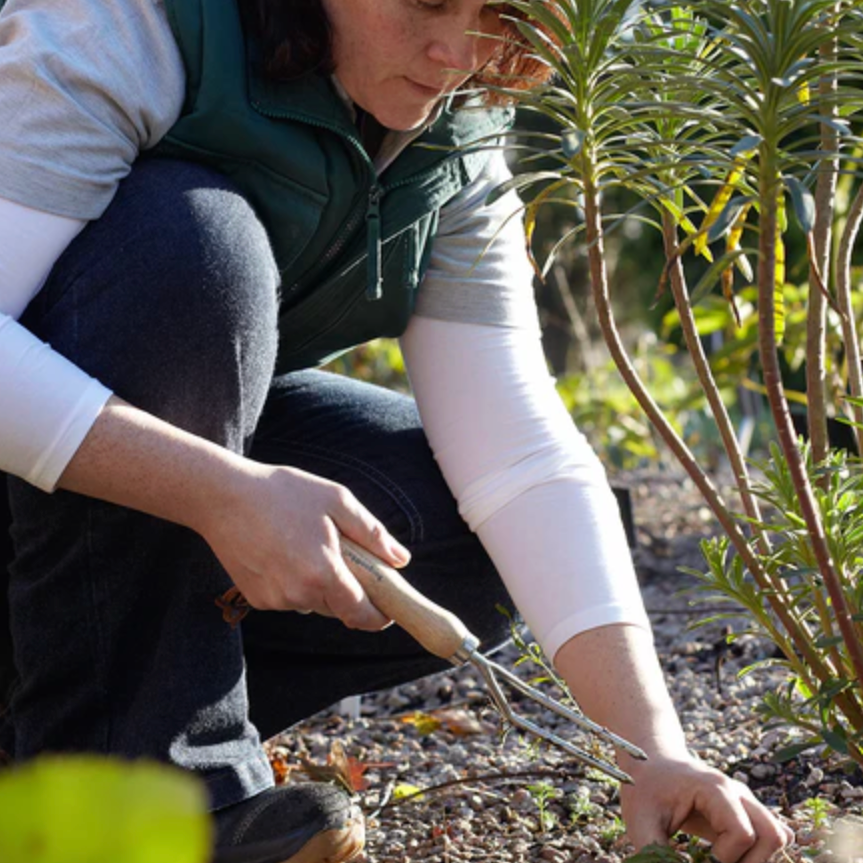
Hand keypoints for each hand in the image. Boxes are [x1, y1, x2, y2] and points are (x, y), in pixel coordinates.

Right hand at [198, 460, 409, 629]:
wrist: (223, 497)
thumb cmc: (283, 493)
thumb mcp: (336, 500)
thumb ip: (372, 534)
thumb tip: (401, 560)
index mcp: (324, 572)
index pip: (362, 614)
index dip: (379, 616)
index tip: (388, 610)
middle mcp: (299, 594)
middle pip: (338, 608)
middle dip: (348, 590)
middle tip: (343, 555)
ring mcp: (275, 599)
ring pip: (313, 603)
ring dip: (320, 585)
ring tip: (306, 545)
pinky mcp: (256, 599)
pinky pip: (288, 598)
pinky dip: (294, 583)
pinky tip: (284, 552)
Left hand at [620, 752, 793, 862]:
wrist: (651, 762)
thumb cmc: (645, 790)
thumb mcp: (640, 821)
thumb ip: (655, 854)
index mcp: (714, 789)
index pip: (743, 834)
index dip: (727, 857)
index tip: (703, 858)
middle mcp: (737, 792)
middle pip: (773, 835)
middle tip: (715, 860)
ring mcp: (745, 800)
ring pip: (778, 835)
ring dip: (757, 859)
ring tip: (722, 859)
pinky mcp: (746, 811)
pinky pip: (772, 835)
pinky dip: (759, 853)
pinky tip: (729, 855)